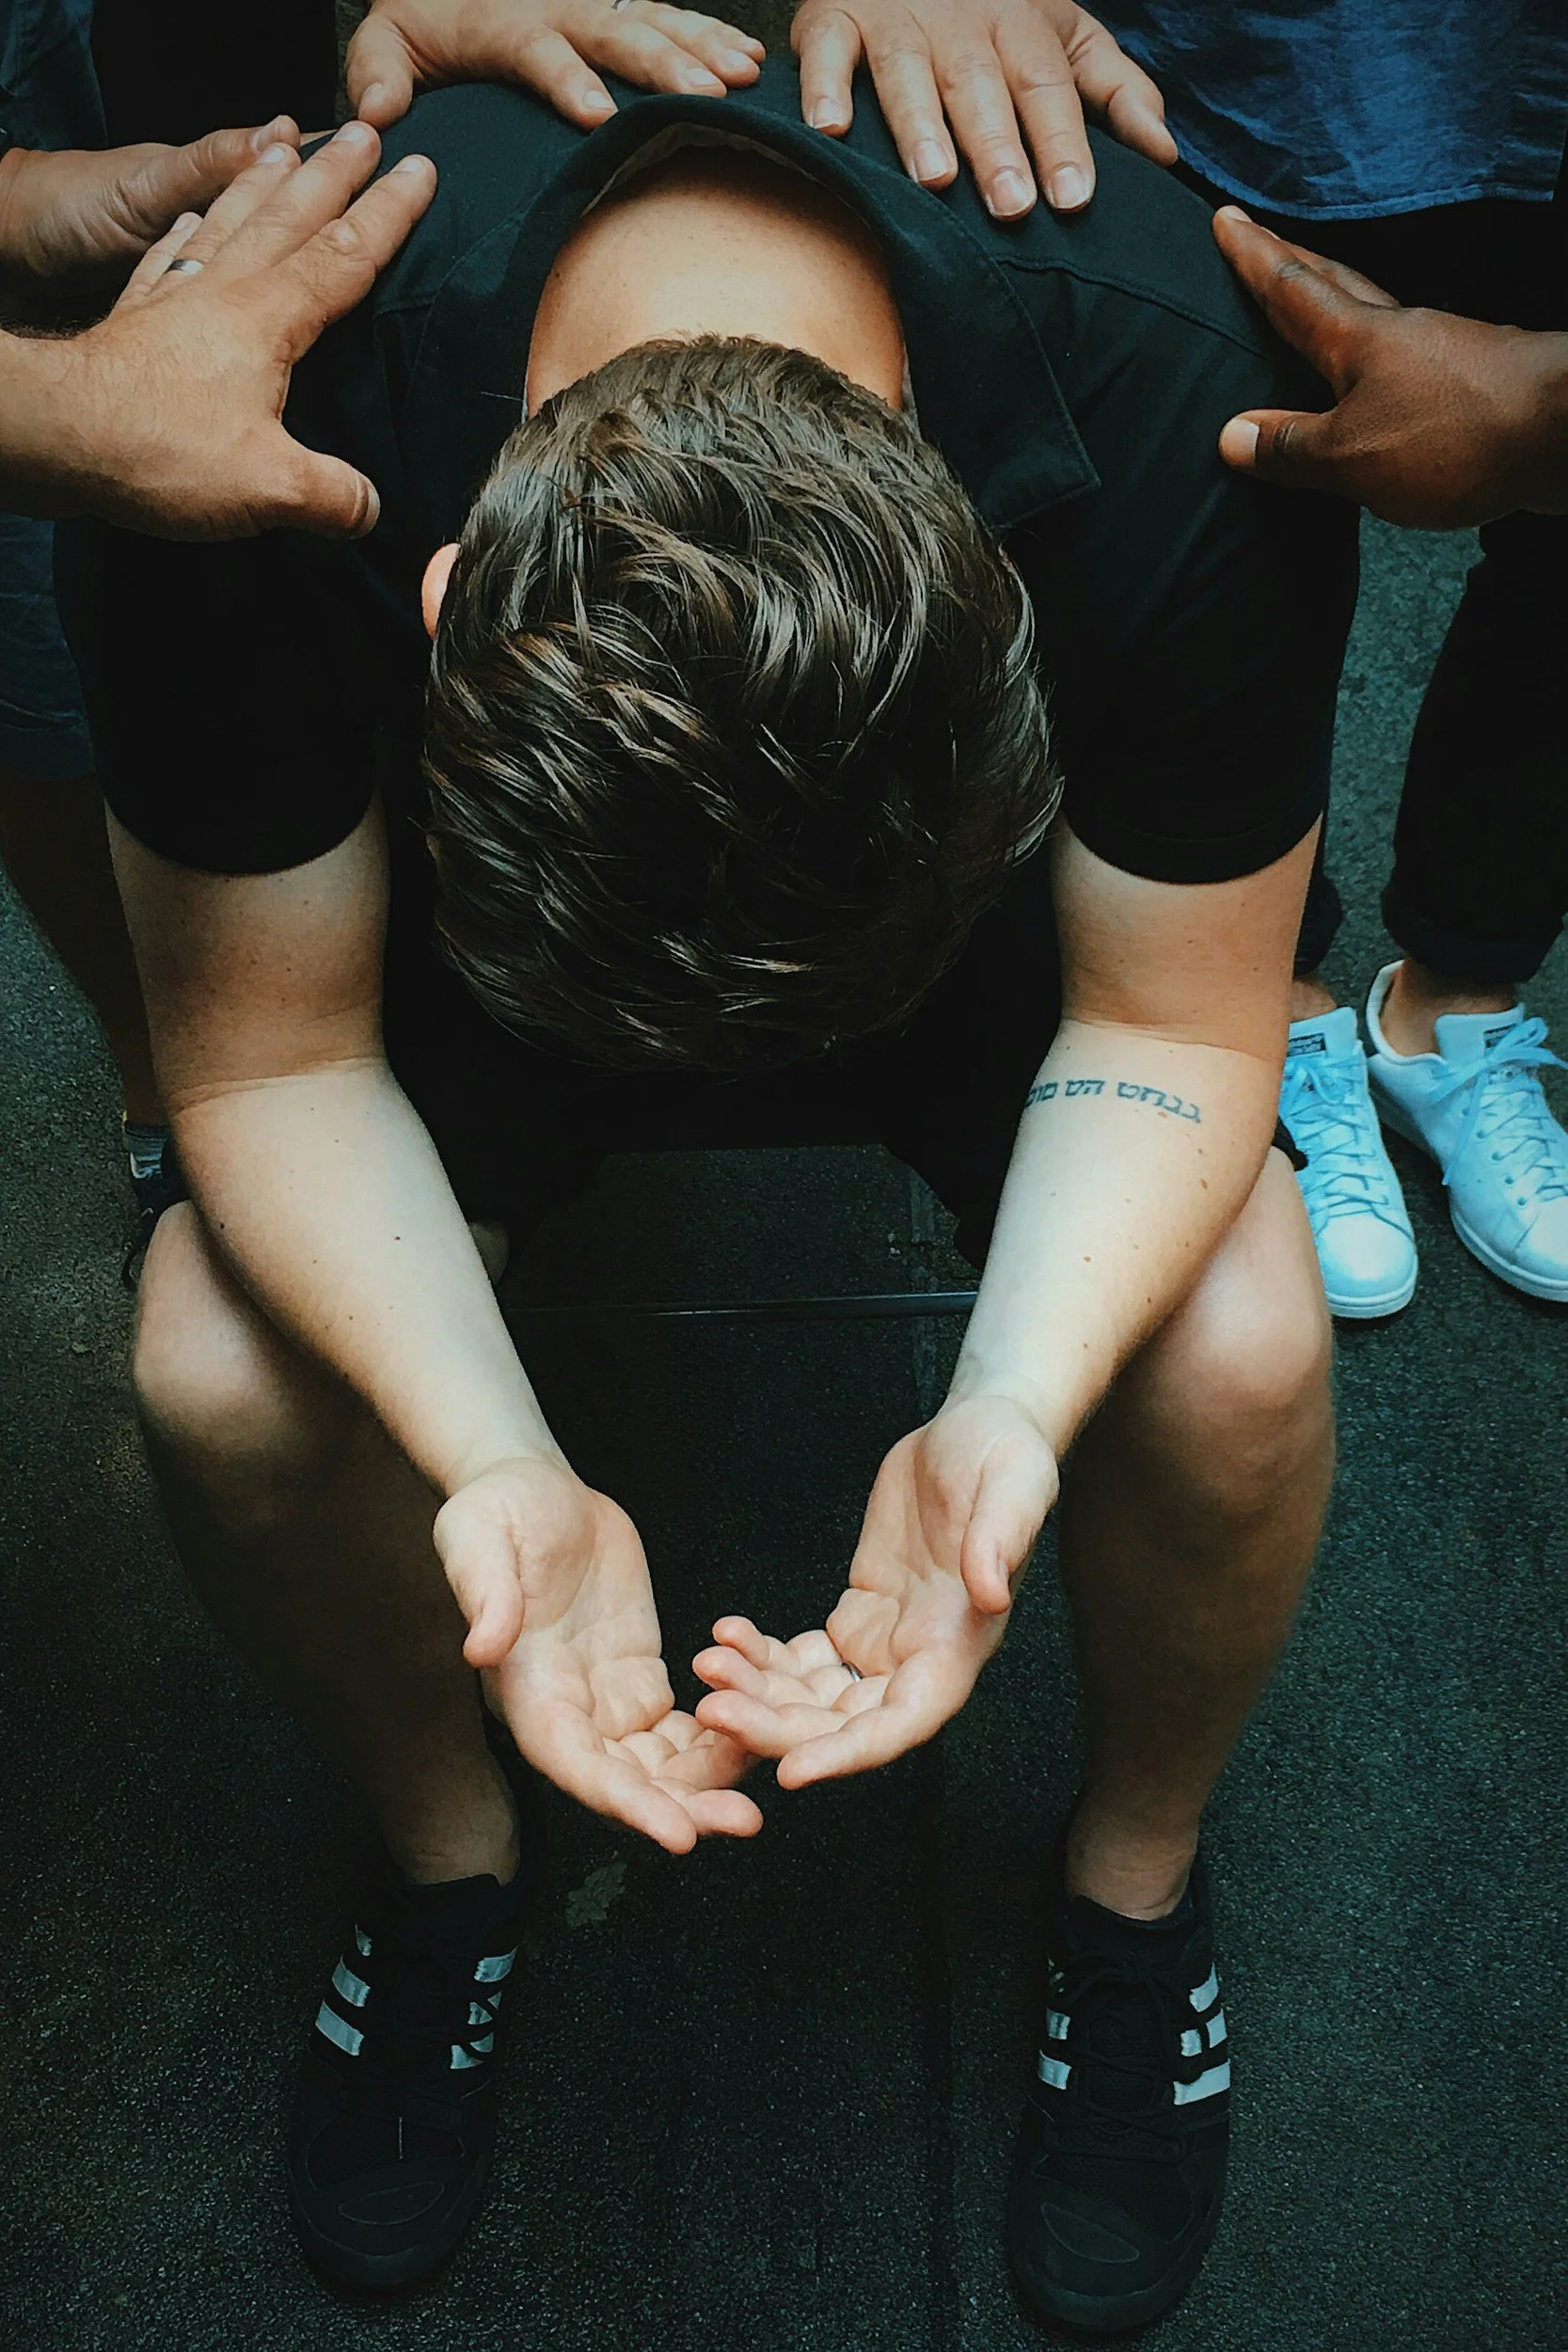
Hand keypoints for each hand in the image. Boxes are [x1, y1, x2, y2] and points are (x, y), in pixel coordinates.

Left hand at [8, 122, 435, 538]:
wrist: (58, 434)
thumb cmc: (161, 450)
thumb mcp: (269, 487)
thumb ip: (332, 495)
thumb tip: (369, 507)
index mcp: (269, 318)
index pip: (344, 255)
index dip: (388, 214)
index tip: (420, 170)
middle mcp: (224, 291)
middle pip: (290, 217)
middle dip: (334, 174)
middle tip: (364, 132)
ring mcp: (177, 296)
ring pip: (230, 220)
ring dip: (264, 183)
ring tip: (286, 147)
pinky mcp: (136, 317)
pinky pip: (169, 255)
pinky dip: (186, 231)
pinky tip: (191, 221)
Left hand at [347, 0, 764, 130]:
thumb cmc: (420, 19)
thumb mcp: (384, 42)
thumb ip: (377, 73)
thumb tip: (377, 114)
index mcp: (501, 22)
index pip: (538, 49)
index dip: (566, 79)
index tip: (596, 115)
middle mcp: (555, 5)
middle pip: (614, 31)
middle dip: (662, 64)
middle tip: (704, 97)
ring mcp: (590, 2)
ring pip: (652, 19)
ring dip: (701, 47)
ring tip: (742, 77)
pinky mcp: (615, 6)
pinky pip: (667, 13)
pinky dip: (710, 32)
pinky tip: (749, 57)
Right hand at [436, 1456, 762, 1851]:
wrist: (533, 1487)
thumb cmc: (496, 1510)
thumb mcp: (479, 1539)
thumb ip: (486, 1594)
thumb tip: (481, 1646)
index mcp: (527, 1689)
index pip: (576, 1764)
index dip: (625, 1803)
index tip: (677, 1834)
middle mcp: (567, 1708)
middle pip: (626, 1780)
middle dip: (682, 1807)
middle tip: (744, 1820)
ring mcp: (604, 1696)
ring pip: (659, 1763)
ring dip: (706, 1783)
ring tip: (759, 1796)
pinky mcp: (636, 1674)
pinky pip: (680, 1726)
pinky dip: (718, 1738)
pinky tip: (759, 1740)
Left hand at [693, 1395, 1057, 1785]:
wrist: (975, 1431)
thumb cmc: (1005, 1456)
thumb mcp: (1014, 1487)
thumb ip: (1001, 1541)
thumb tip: (991, 1593)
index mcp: (959, 1646)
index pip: (903, 1723)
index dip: (848, 1754)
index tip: (792, 1772)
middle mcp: (920, 1659)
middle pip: (844, 1725)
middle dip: (777, 1728)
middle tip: (712, 1711)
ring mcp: (886, 1643)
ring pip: (814, 1699)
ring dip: (758, 1695)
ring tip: (706, 1665)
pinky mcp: (859, 1616)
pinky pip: (802, 1660)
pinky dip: (761, 1657)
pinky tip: (727, 1635)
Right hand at [792, 0, 1173, 220]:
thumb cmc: (995, 14)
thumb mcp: (1066, 37)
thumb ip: (1115, 91)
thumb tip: (1165, 153)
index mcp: (1021, 27)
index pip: (1048, 87)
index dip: (1063, 141)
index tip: (1075, 198)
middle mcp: (960, 22)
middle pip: (983, 86)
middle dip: (997, 144)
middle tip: (1011, 205)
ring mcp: (895, 18)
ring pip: (908, 70)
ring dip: (919, 123)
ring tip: (934, 177)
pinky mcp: (833, 17)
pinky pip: (827, 51)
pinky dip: (824, 87)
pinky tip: (831, 129)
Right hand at [1213, 205, 1567, 528]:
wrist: (1564, 432)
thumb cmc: (1456, 436)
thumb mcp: (1353, 455)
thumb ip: (1292, 447)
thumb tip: (1233, 436)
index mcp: (1357, 340)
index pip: (1291, 288)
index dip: (1255, 257)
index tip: (1226, 220)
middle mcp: (1398, 333)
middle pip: (1335, 286)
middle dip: (1293, 263)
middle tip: (1262, 240)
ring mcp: (1440, 354)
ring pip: (1374, 319)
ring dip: (1337, 307)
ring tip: (1311, 308)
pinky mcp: (1471, 385)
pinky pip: (1405, 362)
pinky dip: (1376, 360)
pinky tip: (1376, 380)